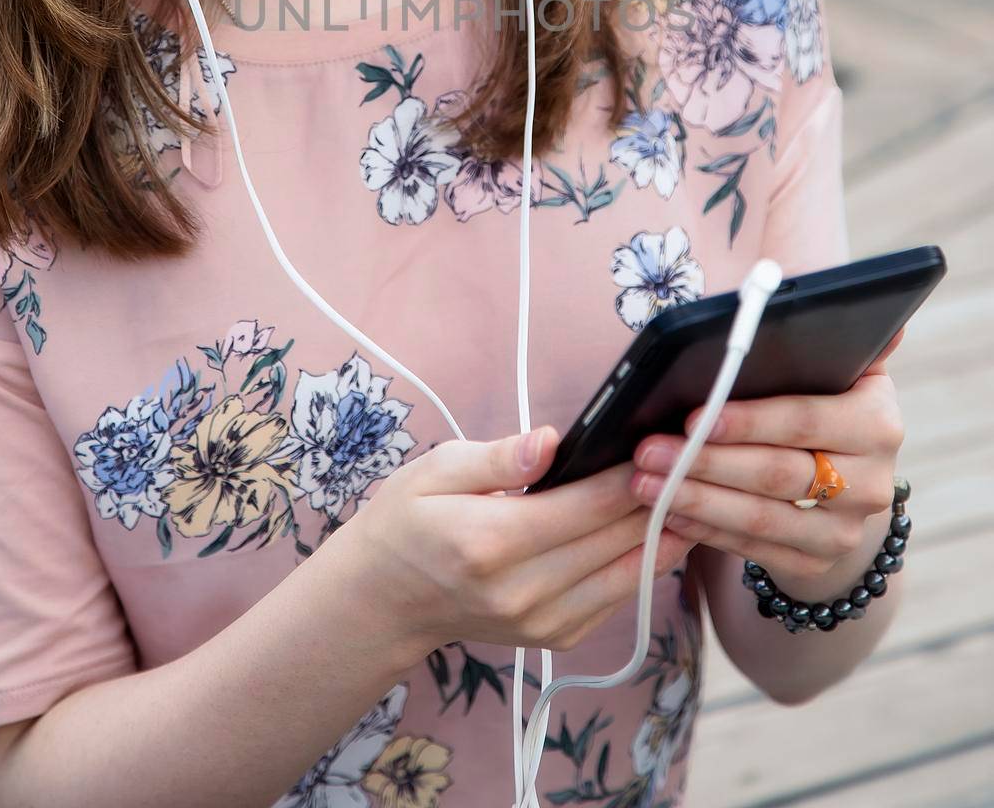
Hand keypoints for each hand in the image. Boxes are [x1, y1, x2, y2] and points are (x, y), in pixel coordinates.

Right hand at [333, 424, 695, 664]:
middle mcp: (521, 590)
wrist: (384, 600)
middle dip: (657, 499)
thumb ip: (497, 456)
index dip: (629, 476)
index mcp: (490, 541)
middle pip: (612, 540)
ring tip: (694, 493)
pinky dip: (643, 564)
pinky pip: (615, 598)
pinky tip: (663, 531)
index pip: (582, 507)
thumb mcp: (436, 470)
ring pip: (625, 574)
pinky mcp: (554, 637)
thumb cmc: (407, 522)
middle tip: (693, 461)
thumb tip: (551, 441)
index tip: (663, 444)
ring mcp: (540, 622)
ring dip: (663, 535)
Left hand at [628, 329, 906, 587]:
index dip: (747, 421)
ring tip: (643, 482)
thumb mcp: (830, 369)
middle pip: (776, 472)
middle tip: (648, 450)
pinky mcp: (818, 560)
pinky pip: (753, 547)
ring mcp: (848, 529)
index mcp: (877, 420)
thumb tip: (806, 282)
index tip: (694, 416)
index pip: (804, 420)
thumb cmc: (819, 404)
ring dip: (695, 498)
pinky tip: (668, 509)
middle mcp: (872, 480)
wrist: (849, 482)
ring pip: (760, 516)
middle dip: (704, 461)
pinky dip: (706, 528)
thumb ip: (817, 334)